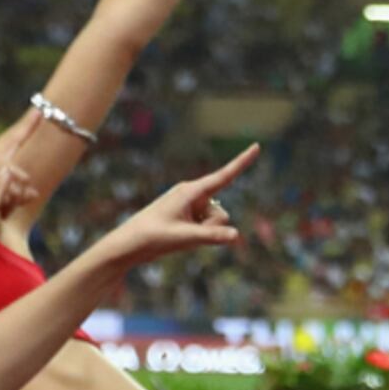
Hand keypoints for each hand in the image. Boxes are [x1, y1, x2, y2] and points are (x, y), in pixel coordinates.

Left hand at [104, 146, 258, 266]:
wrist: (130, 244)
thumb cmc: (154, 236)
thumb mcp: (185, 237)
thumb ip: (212, 236)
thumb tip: (236, 235)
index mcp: (191, 191)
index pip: (224, 176)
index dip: (242, 161)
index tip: (257, 146)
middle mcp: (193, 195)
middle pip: (221, 214)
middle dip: (213, 228)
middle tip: (187, 234)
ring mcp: (192, 206)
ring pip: (216, 222)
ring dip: (205, 233)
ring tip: (180, 236)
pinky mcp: (189, 216)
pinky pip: (207, 227)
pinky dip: (200, 235)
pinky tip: (180, 237)